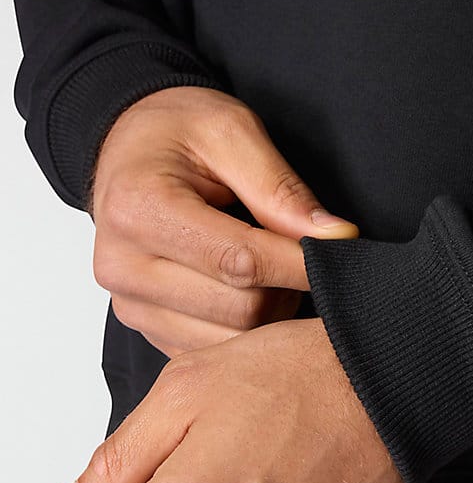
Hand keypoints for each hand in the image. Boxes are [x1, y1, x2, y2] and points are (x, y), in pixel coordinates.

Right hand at [89, 86, 358, 357]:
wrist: (128, 148)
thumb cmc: (178, 133)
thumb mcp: (232, 133)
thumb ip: (282, 190)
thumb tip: (337, 238)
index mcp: (139, 210)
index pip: (240, 261)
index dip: (300, 265)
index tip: (340, 257)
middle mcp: (121, 266)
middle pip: (240, 309)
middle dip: (285, 287)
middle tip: (295, 254)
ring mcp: (130, 304)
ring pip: (232, 340)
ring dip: (269, 312)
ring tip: (269, 268)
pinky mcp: (145, 327)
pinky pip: (214, 349)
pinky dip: (245, 328)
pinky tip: (246, 289)